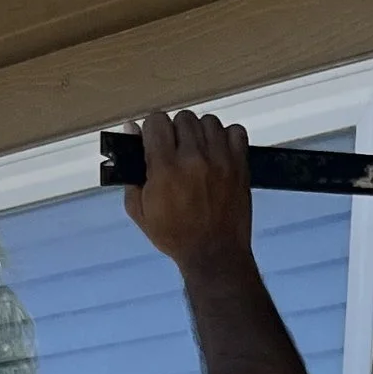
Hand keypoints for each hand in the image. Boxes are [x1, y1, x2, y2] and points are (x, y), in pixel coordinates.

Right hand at [123, 107, 251, 271]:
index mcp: (165, 168)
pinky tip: (219, 152)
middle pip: (183, 117)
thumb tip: (132, 129)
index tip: (156, 143)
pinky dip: (228, 137)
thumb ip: (132, 170)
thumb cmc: (174, 236)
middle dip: (176, 131)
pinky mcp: (240, 166)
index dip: (153, 130)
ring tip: (199, 152)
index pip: (156, 121)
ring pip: (208, 121)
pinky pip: (236, 132)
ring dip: (201, 133)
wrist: (214, 255)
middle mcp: (193, 159)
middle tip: (177, 151)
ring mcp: (220, 160)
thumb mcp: (139, 210)